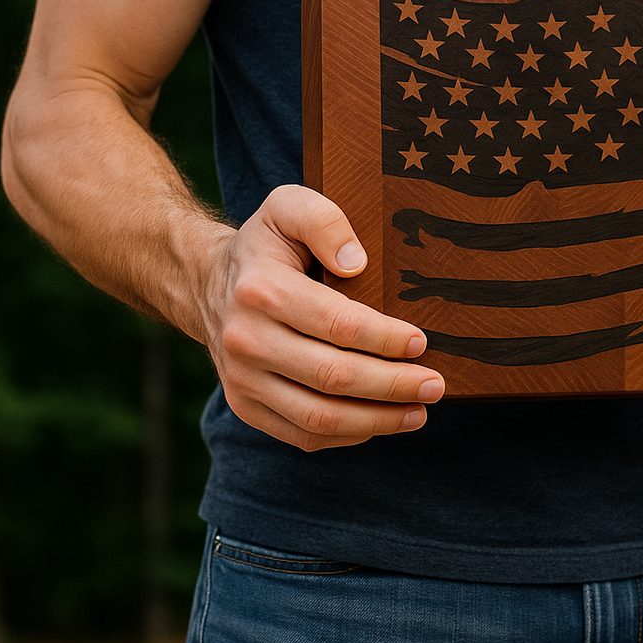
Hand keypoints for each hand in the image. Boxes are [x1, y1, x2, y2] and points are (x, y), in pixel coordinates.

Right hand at [201, 185, 444, 449]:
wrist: (207, 283)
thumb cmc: (267, 246)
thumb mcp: (289, 207)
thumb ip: (323, 221)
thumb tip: (356, 263)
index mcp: (261, 290)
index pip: (337, 325)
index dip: (385, 339)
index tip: (421, 342)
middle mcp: (246, 339)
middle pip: (332, 376)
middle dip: (392, 385)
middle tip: (434, 385)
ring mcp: (242, 379)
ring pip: (318, 417)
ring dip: (376, 420)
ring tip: (418, 412)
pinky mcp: (244, 406)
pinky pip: (301, 435)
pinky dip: (347, 435)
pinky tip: (380, 421)